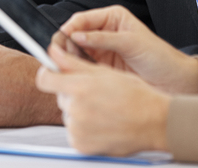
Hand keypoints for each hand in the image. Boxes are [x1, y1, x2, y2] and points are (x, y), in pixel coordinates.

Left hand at [36, 45, 169, 156]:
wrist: (153, 122)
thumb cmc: (135, 96)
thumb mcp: (104, 72)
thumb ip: (73, 63)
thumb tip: (54, 52)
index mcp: (80, 87)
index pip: (44, 79)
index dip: (48, 74)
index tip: (53, 73)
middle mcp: (76, 109)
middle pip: (59, 96)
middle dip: (71, 92)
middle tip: (93, 93)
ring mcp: (77, 129)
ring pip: (67, 114)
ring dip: (78, 111)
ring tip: (102, 109)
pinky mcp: (80, 145)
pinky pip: (73, 132)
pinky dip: (83, 128)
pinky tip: (101, 122)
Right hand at [60, 5, 197, 93]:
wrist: (174, 81)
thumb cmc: (159, 57)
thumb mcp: (131, 43)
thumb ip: (103, 39)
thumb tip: (77, 36)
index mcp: (112, 18)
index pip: (82, 19)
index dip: (69, 29)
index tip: (59, 40)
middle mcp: (104, 32)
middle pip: (75, 35)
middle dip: (65, 45)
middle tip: (57, 57)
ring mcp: (102, 50)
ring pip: (76, 52)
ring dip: (69, 59)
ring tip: (64, 67)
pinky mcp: (102, 67)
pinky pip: (84, 66)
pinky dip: (77, 70)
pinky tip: (75, 75)